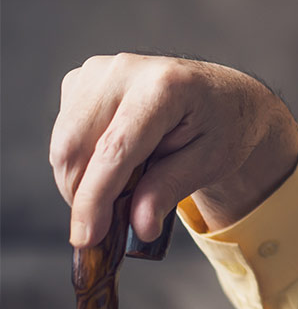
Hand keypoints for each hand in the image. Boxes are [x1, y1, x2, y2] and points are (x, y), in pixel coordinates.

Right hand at [51, 53, 297, 246]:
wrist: (224, 95)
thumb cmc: (223, 127)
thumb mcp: (211, 162)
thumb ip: (170, 189)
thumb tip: (139, 227)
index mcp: (166, 86)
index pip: (115, 150)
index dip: (94, 198)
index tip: (85, 238)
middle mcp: (125, 70)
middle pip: (76, 147)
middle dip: (84, 195)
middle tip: (109, 224)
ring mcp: (99, 70)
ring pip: (63, 144)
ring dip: (81, 181)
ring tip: (123, 188)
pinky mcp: (82, 80)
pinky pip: (64, 134)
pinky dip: (80, 162)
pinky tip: (115, 164)